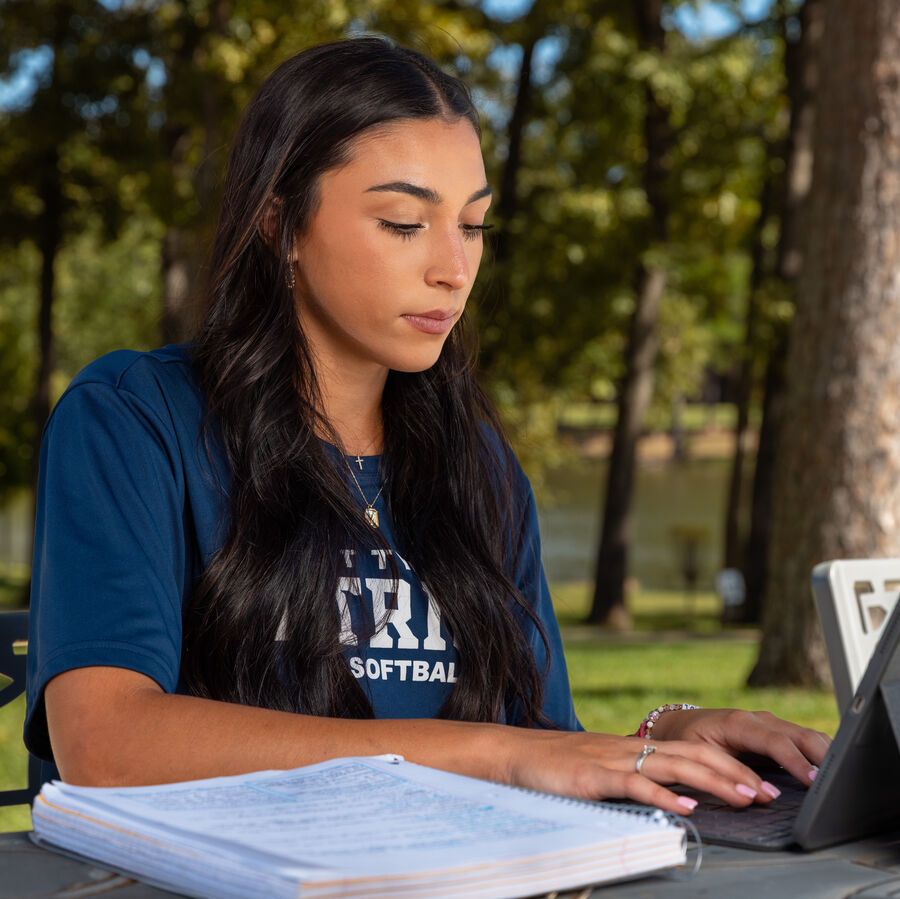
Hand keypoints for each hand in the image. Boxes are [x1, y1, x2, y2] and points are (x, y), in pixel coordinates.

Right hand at [498, 726, 811, 814]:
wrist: (517, 753)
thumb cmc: (559, 766)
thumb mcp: (604, 768)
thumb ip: (636, 777)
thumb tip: (673, 796)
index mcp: (636, 748)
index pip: (693, 752)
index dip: (728, 766)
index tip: (759, 784)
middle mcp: (632, 749)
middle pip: (693, 755)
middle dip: (734, 773)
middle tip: (767, 792)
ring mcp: (615, 761)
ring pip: (674, 766)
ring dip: (713, 781)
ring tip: (743, 796)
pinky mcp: (596, 777)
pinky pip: (636, 783)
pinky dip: (664, 793)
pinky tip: (687, 806)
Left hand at [649, 707, 831, 785]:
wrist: (679, 725)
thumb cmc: (687, 741)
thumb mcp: (699, 757)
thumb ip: (727, 773)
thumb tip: (760, 795)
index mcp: (738, 723)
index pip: (776, 741)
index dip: (797, 762)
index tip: (814, 782)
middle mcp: (758, 719)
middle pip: (800, 734)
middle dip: (822, 757)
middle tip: (838, 783)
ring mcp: (769, 723)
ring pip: (807, 735)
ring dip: (825, 754)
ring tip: (841, 779)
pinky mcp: (775, 732)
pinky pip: (803, 740)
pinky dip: (819, 753)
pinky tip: (830, 770)